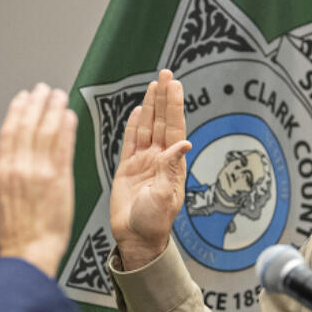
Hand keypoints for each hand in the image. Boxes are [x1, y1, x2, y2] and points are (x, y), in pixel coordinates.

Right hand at [0, 83, 77, 278]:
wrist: (29, 253)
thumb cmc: (12, 236)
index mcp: (1, 173)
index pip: (9, 133)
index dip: (16, 112)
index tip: (23, 97)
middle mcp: (19, 168)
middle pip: (28, 126)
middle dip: (36, 104)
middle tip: (44, 88)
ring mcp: (39, 172)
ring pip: (46, 132)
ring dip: (53, 110)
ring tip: (59, 95)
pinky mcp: (59, 180)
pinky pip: (63, 148)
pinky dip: (67, 129)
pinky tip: (70, 115)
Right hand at [109, 69, 190, 269]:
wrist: (136, 238)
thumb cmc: (154, 222)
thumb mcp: (166, 196)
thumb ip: (172, 168)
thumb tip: (184, 144)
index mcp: (171, 164)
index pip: (174, 128)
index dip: (174, 105)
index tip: (174, 84)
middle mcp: (159, 159)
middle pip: (162, 121)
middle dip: (164, 98)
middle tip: (166, 73)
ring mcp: (143, 163)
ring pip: (147, 127)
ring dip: (150, 107)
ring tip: (154, 85)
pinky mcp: (127, 169)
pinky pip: (130, 142)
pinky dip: (133, 125)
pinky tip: (137, 111)